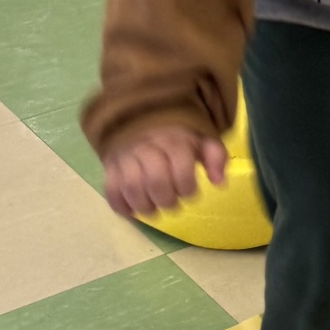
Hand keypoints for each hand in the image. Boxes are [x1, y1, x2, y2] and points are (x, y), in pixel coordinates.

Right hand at [103, 127, 225, 220]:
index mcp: (173, 140)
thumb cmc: (177, 137)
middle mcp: (148, 147)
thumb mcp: (201, 140)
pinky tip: (132, 210)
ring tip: (153, 208)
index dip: (188, 188)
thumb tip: (219, 182)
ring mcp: (126, 156)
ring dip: (144, 206)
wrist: (141, 118)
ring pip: (131, 187)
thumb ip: (215, 157)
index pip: (181, 169)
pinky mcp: (110, 165)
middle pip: (155, 181)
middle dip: (167, 200)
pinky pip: (111, 189)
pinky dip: (120, 205)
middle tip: (171, 203)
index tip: (190, 192)